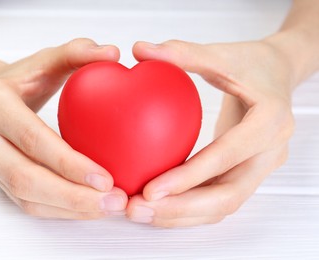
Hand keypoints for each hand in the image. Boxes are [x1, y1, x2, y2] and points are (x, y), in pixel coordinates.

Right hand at [0, 39, 127, 218]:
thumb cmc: (23, 78)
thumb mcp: (48, 59)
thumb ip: (78, 52)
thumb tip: (113, 53)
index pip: (32, 139)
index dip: (68, 163)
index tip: (107, 178)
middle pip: (25, 177)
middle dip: (72, 196)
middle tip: (114, 201)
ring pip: (24, 198)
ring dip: (69, 209)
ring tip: (108, 208)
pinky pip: (26, 203)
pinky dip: (60, 210)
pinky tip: (90, 208)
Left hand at [126, 39, 294, 226]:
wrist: (279, 74)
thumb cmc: (253, 63)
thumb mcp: (221, 54)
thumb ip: (182, 53)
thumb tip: (138, 50)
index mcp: (270, 122)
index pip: (227, 156)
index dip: (189, 177)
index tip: (150, 190)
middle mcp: (270, 152)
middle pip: (227, 197)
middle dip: (180, 208)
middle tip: (138, 209)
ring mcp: (261, 168)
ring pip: (222, 206)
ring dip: (181, 215)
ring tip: (140, 213)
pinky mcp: (248, 173)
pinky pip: (218, 200)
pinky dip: (188, 208)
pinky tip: (157, 206)